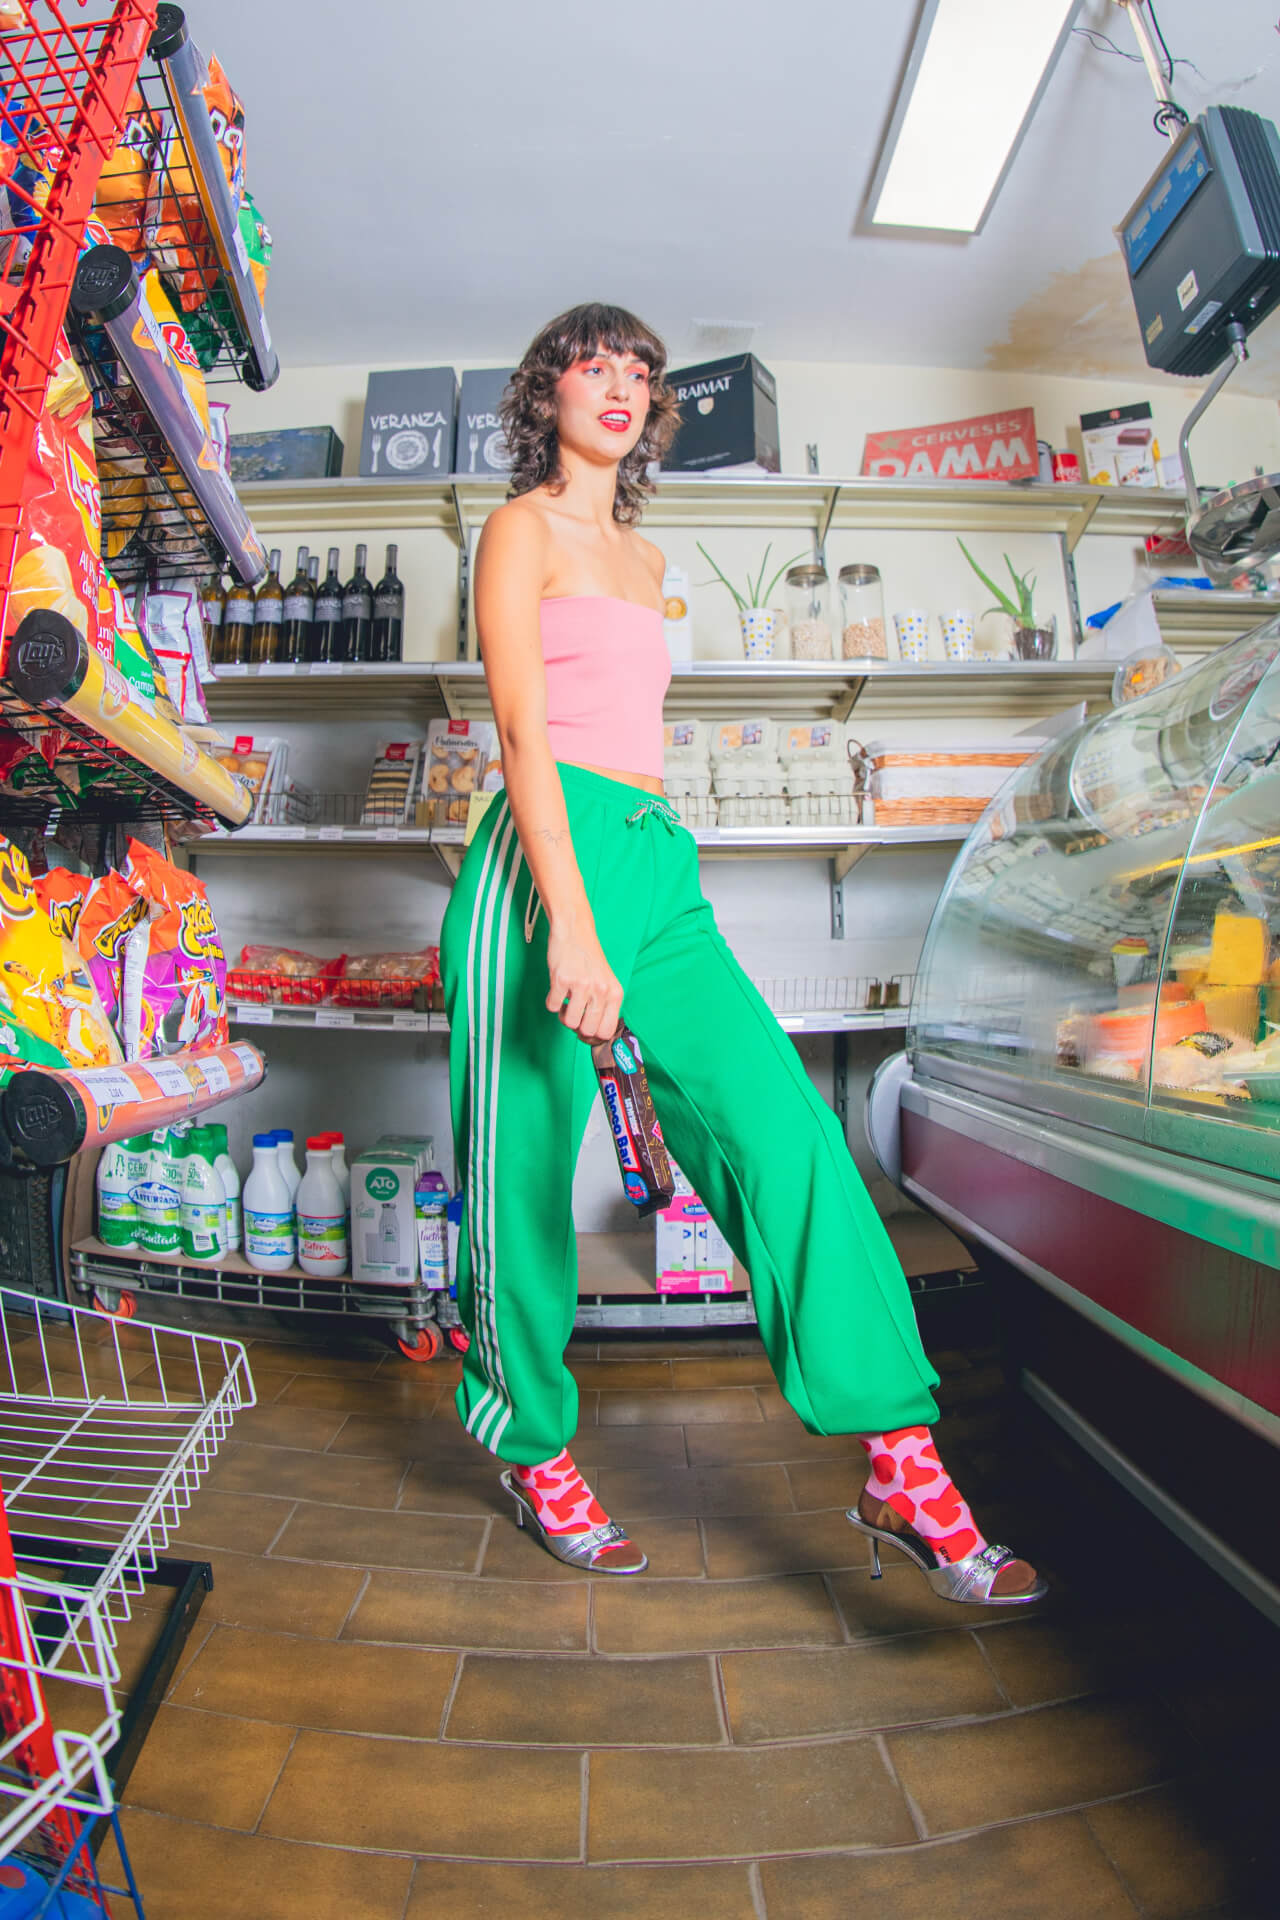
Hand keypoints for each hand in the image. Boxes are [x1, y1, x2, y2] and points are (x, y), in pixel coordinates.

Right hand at [546, 913, 622, 1044]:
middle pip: (587, 1030)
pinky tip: (558, 989)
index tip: (585, 1029)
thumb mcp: (606, 982)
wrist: (575, 931)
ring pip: (570, 1022)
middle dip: (577, 1025)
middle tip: (574, 1011)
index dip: (594, 1035)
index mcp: (615, 993)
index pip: (607, 1031)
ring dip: (564, 1015)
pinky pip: (553, 1007)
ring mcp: (582, 985)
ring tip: (567, 1000)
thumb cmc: (589, 958)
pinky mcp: (562, 979)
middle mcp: (601, 990)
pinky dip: (553, 1002)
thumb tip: (592, 1033)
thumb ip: (604, 1005)